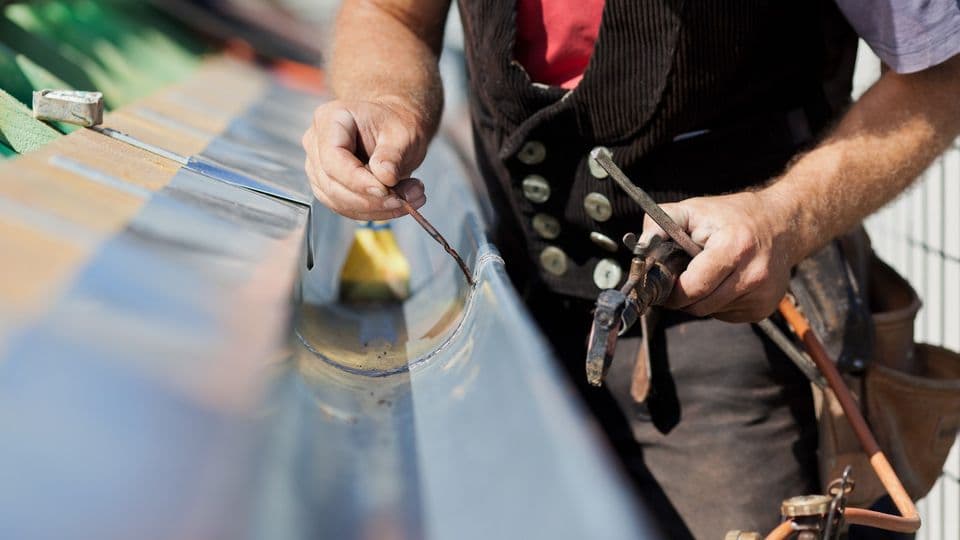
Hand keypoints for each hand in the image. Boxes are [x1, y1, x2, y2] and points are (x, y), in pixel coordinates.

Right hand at [303, 97, 427, 219]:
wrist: (396, 127)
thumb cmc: (397, 122)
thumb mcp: (403, 133)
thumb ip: (392, 155)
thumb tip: (385, 179)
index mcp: (331, 119)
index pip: (333, 158)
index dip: (357, 180)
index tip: (386, 190)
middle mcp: (317, 143)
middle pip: (333, 183)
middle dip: (371, 199)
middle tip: (406, 199)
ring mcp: (319, 167)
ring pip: (339, 201)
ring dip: (376, 208)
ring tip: (412, 198)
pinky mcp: (329, 187)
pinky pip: (347, 207)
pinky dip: (375, 212)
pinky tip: (400, 204)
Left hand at [638, 191, 802, 322]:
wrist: (782, 225)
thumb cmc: (731, 216)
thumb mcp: (694, 209)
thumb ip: (661, 224)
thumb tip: (640, 248)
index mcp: (735, 247)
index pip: (693, 287)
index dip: (672, 290)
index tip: (664, 283)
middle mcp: (753, 274)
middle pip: (700, 306)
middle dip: (682, 298)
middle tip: (679, 281)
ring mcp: (762, 294)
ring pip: (711, 313)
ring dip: (700, 300)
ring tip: (706, 275)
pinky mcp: (765, 307)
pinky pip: (726, 315)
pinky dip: (718, 303)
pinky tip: (725, 282)